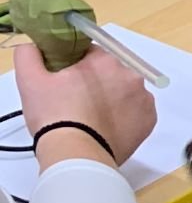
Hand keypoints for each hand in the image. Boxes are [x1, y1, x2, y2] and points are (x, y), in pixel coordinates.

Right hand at [13, 42, 153, 167]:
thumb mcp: (31, 80)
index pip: (89, 53)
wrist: (77, 155)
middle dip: (94, 82)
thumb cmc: (54, 116)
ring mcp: (144, 99)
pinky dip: (124, 115)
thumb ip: (30, 55)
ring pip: (124, 91)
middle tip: (75, 101)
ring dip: (111, 98)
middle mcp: (131, 75)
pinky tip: (107, 125)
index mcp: (105, 61)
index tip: (65, 81)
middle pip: (109, 72)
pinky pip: (136, 111)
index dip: (75, 66)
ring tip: (91, 116)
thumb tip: (36, 47)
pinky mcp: (150, 120)